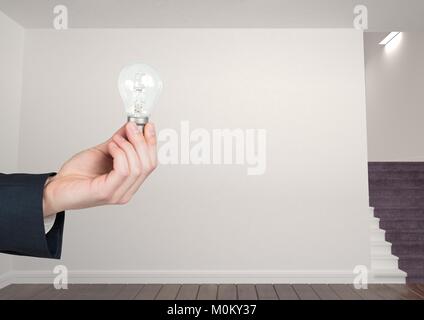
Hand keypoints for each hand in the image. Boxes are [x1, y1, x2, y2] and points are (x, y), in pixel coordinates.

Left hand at [43, 122, 157, 216]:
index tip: (148, 125)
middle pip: (148, 165)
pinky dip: (119, 153)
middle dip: (142, 141)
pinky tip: (110, 147)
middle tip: (132, 126)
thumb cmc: (76, 174)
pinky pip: (123, 170)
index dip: (151, 143)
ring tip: (115, 139)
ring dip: (128, 146)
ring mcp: (118, 194)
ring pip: (138, 167)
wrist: (56, 188)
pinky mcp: (107, 193)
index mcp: (129, 183)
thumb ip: (120, 141)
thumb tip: (132, 127)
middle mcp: (127, 190)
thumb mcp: (103, 151)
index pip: (150, 163)